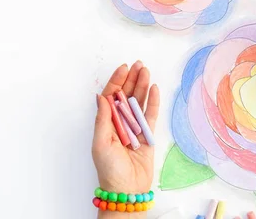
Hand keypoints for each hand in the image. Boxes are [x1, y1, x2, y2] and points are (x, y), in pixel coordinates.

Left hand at [92, 62, 159, 215]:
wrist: (127, 190)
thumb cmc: (109, 169)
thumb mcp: (101, 143)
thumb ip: (103, 119)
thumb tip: (101, 97)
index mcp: (107, 122)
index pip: (112, 96)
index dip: (117, 81)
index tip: (123, 68)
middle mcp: (120, 122)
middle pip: (127, 95)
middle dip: (132, 79)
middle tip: (139, 64)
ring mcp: (135, 127)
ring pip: (140, 102)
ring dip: (143, 86)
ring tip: (147, 71)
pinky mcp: (148, 135)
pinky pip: (151, 115)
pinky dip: (153, 102)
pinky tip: (154, 88)